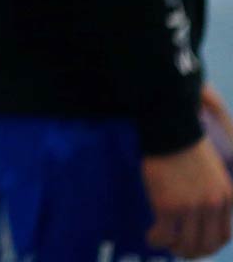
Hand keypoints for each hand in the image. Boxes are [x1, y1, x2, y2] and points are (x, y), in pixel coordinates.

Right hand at [144, 136, 232, 257]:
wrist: (170, 127)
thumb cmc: (185, 144)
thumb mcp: (212, 171)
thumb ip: (211, 192)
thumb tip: (198, 210)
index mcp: (226, 197)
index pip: (223, 236)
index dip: (208, 246)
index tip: (195, 244)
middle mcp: (213, 206)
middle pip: (206, 245)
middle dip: (191, 252)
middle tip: (176, 248)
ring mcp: (191, 207)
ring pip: (186, 244)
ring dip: (174, 248)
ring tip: (162, 242)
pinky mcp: (168, 206)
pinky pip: (164, 235)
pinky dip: (156, 240)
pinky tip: (151, 236)